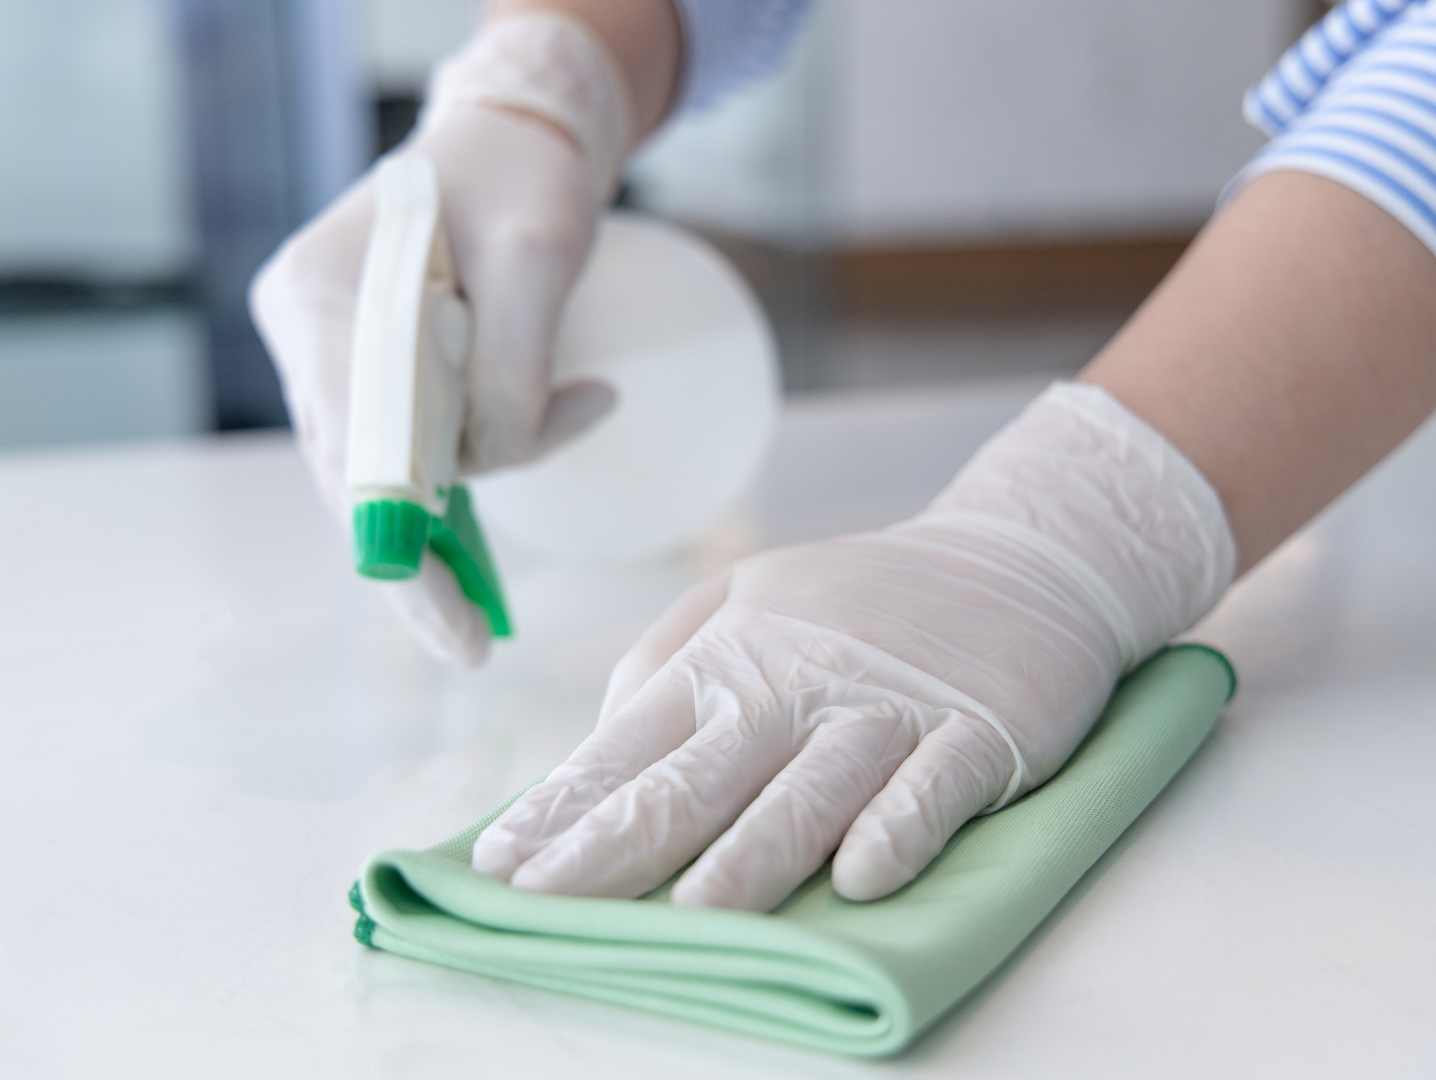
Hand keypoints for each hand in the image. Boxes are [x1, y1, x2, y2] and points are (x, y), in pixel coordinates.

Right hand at [249, 105, 614, 665]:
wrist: (512, 137)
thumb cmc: (522, 178)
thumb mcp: (538, 260)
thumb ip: (512, 370)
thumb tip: (490, 463)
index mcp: (321, 297)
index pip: (351, 449)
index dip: (398, 549)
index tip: (452, 627)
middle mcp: (309, 333)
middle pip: (355, 474)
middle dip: (422, 556)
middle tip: (477, 640)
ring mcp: (333, 354)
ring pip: (386, 467)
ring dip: (461, 503)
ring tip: (538, 506)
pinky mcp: (370, 369)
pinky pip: (409, 443)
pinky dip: (465, 471)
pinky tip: (529, 469)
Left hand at [471, 383, 1235, 909]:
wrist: (1016, 556)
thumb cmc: (860, 599)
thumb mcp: (746, 596)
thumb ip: (666, 661)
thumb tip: (597, 745)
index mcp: (728, 657)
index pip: (627, 745)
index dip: (561, 809)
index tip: (499, 867)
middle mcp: (793, 684)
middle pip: (695, 779)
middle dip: (614, 848)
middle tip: (547, 906)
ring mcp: (885, 709)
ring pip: (806, 792)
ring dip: (749, 856)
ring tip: (692, 915)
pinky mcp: (976, 732)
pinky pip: (931, 790)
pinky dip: (897, 831)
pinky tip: (862, 880)